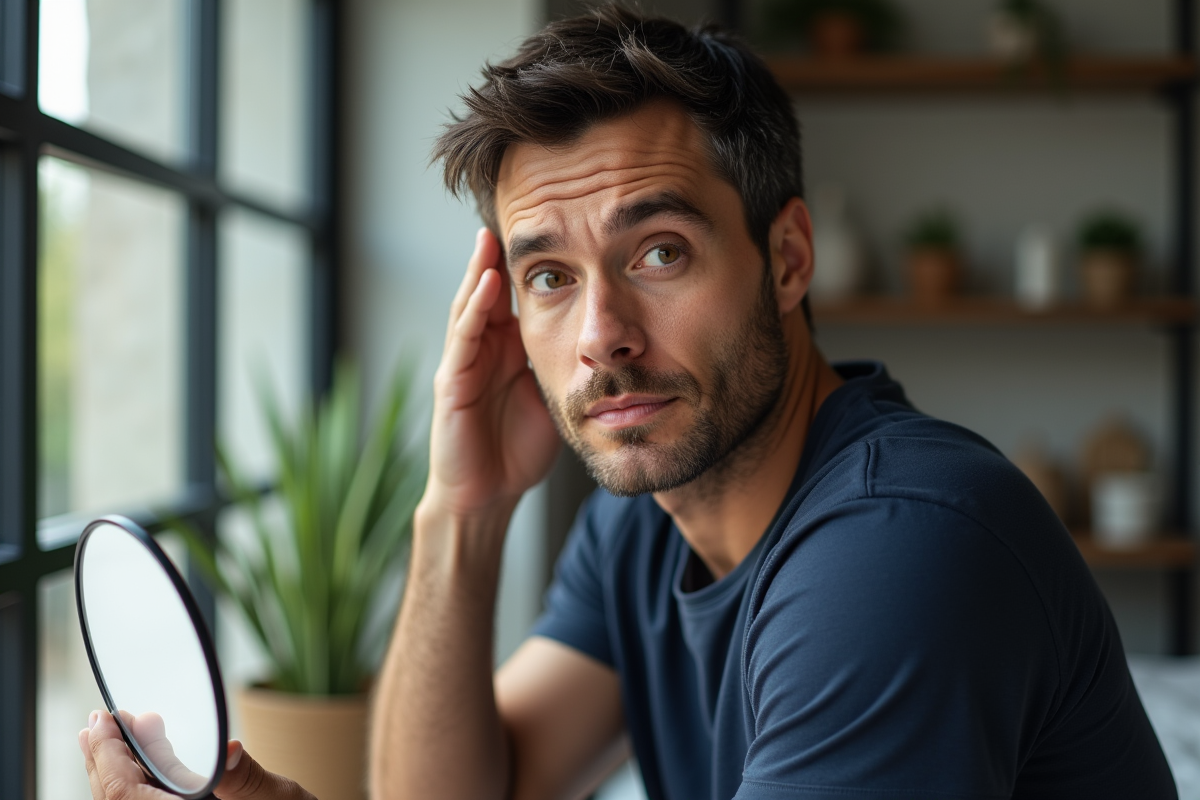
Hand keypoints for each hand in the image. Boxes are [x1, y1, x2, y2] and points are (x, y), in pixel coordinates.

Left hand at [80, 710, 315, 799]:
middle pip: (115, 799)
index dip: (106, 756)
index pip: (122, 793)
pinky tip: (142, 767)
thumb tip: (230, 750)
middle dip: (103, 760)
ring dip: (116, 773)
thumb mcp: (278, 799)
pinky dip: (134, 787)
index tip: (101, 720)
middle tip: (97, 723)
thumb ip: (246, 778)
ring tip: (108, 740)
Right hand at [425, 228, 560, 517]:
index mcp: (509, 346)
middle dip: (499, 253)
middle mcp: (484, 347)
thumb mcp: (557, 394)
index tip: (554, 226)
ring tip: (492, 236)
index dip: (533, 263)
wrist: (490, 495)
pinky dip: (473, 309)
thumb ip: (573, 362)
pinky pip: (462, 340)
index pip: (519, 294)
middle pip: (491, 289)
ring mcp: (463, 362)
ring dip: (480, 269)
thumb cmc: (521, 447)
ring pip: (471, 305)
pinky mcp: (450, 384)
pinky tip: (487, 283)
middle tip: (515, 215)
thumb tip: (618, 337)